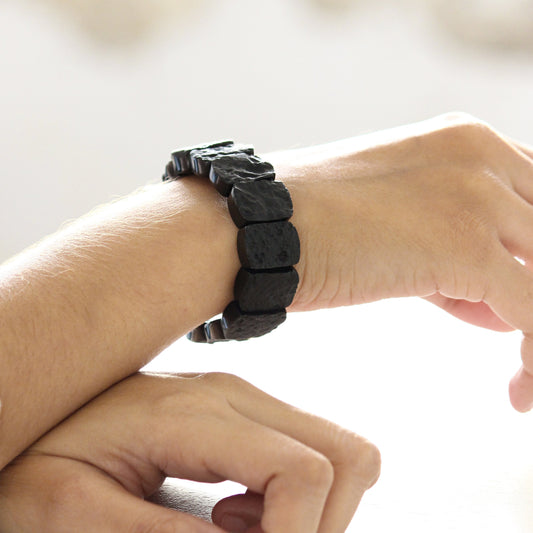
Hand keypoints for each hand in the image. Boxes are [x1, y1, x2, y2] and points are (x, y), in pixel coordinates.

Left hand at [0, 372, 379, 532]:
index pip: (301, 470)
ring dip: (313, 510)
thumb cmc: (44, 451)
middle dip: (325, 524)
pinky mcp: (244, 411)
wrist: (45, 403)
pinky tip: (238, 515)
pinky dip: (294, 497)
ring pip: (338, 452)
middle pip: (346, 454)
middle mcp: (236, 395)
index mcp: (197, 414)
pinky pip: (307, 452)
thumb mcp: (73, 509)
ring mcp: (245, 398)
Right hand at [274, 112, 532, 410]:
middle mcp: (482, 157)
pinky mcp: (465, 246)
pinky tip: (518, 393)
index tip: (522, 309)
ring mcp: (477, 196)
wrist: (256, 227)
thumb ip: (457, 258)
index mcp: (467, 142)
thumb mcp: (399, 227)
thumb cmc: (312, 228)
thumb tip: (497, 303)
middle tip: (524, 343)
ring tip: (525, 379)